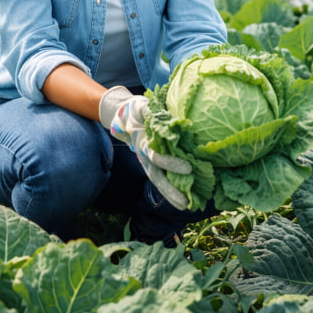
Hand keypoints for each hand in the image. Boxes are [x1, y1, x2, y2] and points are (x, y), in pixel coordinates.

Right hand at [99, 86, 190, 210]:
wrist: (124, 116)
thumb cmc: (137, 110)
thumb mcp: (142, 107)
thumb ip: (150, 111)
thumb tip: (165, 116)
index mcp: (144, 142)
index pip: (157, 157)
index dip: (171, 163)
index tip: (189, 168)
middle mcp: (144, 156)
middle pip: (157, 176)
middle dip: (171, 190)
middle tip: (187, 202)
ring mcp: (146, 162)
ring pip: (158, 181)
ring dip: (171, 194)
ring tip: (186, 206)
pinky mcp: (150, 164)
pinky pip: (160, 179)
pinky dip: (170, 190)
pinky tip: (183, 199)